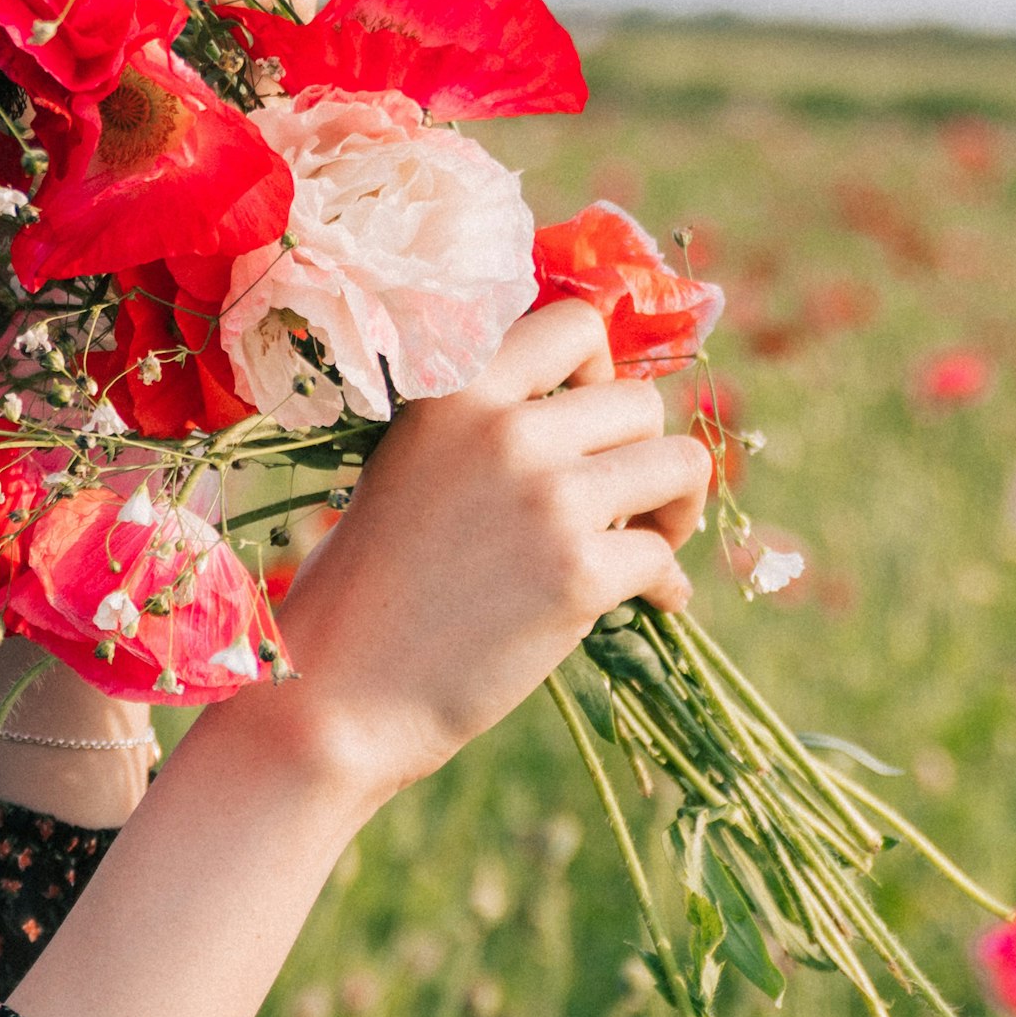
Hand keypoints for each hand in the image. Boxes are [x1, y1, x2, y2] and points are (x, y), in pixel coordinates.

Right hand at [263, 297, 708, 809]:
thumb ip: (489, 428)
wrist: (336, 692)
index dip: (602, 373)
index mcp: (456, 390)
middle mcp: (504, 428)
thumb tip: (604, 410)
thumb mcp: (410, 465)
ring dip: (674, 508)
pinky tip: (641, 607)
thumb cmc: (369, 586)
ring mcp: (547, 497)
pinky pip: (666, 556)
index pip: (576, 324)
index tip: (592, 426)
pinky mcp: (579, 572)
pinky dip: (664, 585)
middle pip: (642, 402)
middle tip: (625, 509)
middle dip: (643, 454)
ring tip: (644, 547)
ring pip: (679, 464)